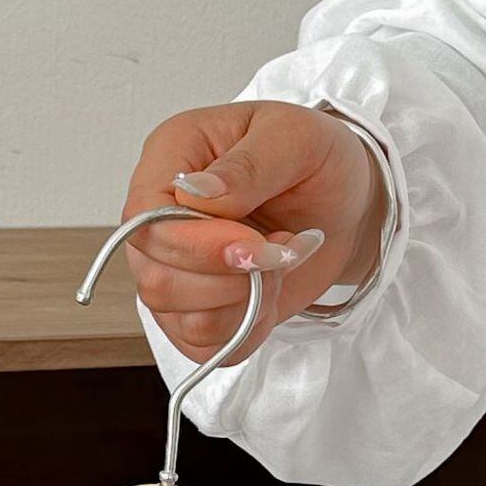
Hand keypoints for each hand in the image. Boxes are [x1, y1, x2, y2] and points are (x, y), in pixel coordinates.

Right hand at [122, 100, 388, 364]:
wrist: (341, 206)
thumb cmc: (316, 161)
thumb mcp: (296, 139)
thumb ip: (247, 166)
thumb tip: (194, 192)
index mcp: (168, 160)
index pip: (144, 221)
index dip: (196, 247)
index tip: (254, 243)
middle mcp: (158, 220)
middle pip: (156, 280)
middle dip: (230, 279)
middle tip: (281, 249)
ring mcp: (171, 272)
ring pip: (181, 320)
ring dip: (246, 303)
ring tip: (279, 263)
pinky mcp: (194, 313)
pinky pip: (205, 347)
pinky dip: (248, 328)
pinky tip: (269, 292)